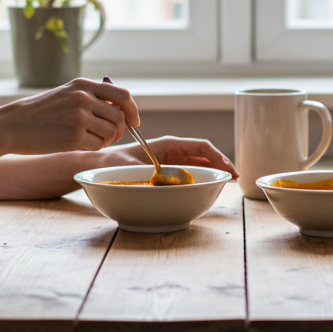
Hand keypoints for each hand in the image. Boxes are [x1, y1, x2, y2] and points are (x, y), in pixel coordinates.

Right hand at [0, 78, 139, 154]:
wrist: (12, 125)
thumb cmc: (40, 113)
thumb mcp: (66, 94)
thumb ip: (91, 98)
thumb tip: (121, 110)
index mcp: (82, 85)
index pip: (122, 95)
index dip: (132, 110)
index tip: (134, 121)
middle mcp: (83, 98)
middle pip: (119, 117)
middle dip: (119, 130)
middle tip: (108, 137)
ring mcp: (79, 118)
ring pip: (111, 133)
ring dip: (106, 140)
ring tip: (90, 139)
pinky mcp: (73, 137)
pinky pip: (98, 146)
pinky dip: (94, 148)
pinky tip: (79, 145)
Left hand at [120, 135, 238, 178]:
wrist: (98, 167)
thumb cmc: (114, 165)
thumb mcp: (135, 169)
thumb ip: (154, 175)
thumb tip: (171, 184)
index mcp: (167, 145)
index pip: (200, 146)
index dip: (218, 157)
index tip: (229, 170)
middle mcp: (170, 151)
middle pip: (202, 155)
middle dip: (219, 165)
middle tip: (234, 178)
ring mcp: (168, 161)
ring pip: (196, 164)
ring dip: (211, 172)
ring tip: (224, 182)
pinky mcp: (164, 171)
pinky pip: (186, 173)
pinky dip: (199, 178)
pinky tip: (205, 186)